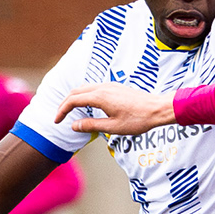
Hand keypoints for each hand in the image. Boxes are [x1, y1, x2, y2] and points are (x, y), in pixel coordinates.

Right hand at [54, 83, 173, 134]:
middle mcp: (103, 88)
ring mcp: (109, 86)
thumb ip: (91, 125)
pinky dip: (84, 95)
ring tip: (70, 111)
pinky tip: (86, 105)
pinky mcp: (115, 87)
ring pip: (84, 88)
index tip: (57, 121)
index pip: (73, 100)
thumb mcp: (113, 127)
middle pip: (76, 92)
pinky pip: (93, 88)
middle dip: (65, 103)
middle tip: (59, 116)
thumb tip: (74, 125)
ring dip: (74, 98)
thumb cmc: (138, 120)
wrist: (157, 109)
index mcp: (100, 97)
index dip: (62, 110)